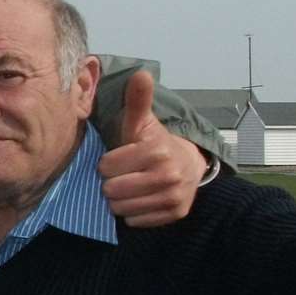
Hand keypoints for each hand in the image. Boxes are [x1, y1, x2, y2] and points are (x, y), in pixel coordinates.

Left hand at [98, 70, 204, 227]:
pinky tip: (141, 199)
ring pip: (121, 209)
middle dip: (111, 183)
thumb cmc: (154, 143)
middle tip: (123, 175)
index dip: (106, 164)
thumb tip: (141, 73)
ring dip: (119, 200)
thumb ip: (137, 101)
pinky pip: (135, 221)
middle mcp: (168, 175)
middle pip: (112, 190)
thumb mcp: (143, 122)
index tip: (116, 159)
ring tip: (130, 187)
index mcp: (156, 151)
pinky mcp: (175, 213)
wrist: (188, 163)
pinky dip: (133, 213)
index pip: (107, 167)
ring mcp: (173, 196)